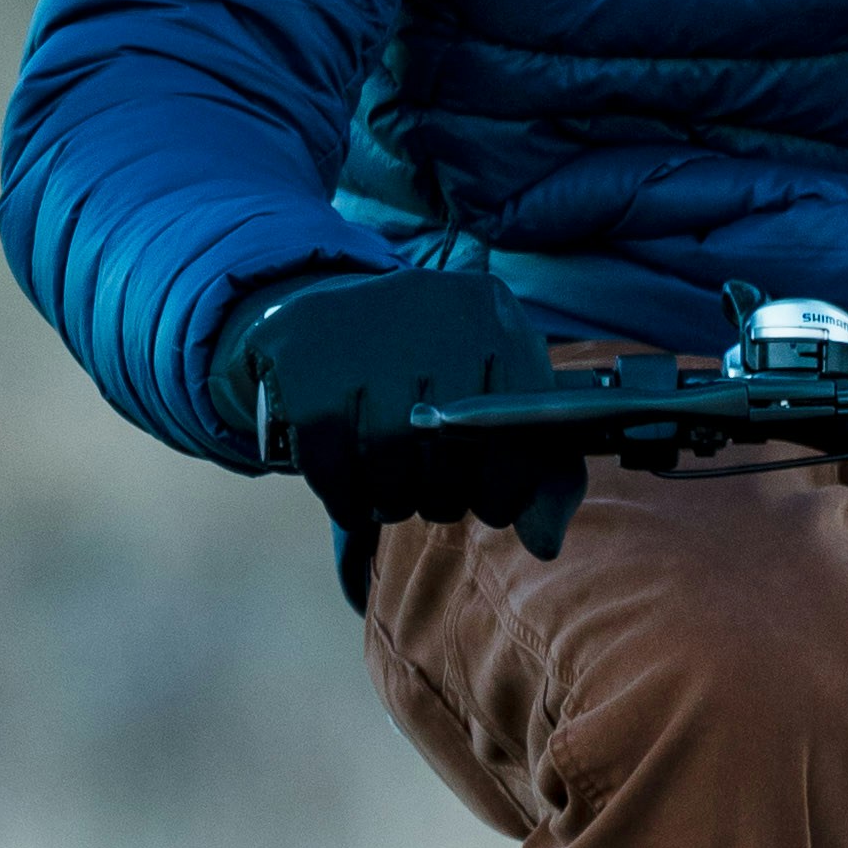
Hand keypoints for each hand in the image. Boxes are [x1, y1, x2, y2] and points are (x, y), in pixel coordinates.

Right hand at [212, 269, 585, 548]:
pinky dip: (345, 498)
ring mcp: (360, 328)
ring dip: (395, 500)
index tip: (492, 504)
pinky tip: (354, 497)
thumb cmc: (432, 386)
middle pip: (453, 440)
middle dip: (447, 494)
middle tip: (434, 499)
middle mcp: (429, 303)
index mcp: (491, 309)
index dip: (511, 481)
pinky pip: (330, 460)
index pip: (523, 417)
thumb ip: (545, 478)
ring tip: (395, 498)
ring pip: (390, 453)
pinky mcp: (302, 361)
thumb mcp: (500, 412)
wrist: (325, 331)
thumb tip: (545, 545)